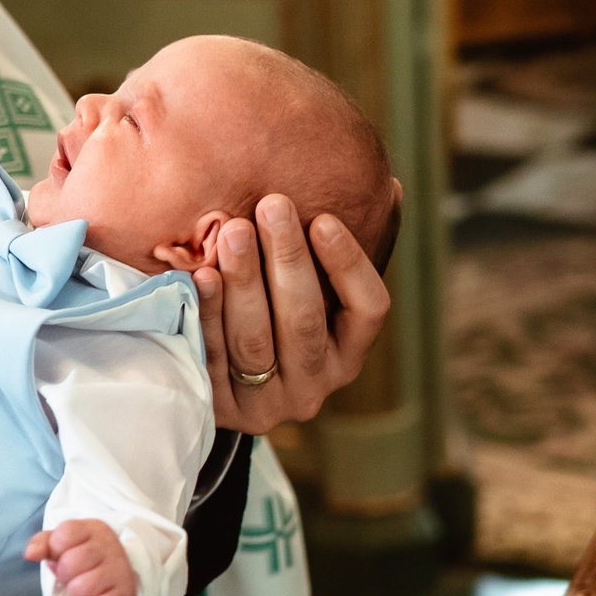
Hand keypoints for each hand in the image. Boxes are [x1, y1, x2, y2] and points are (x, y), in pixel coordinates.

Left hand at [27, 518, 136, 595]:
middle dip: (65, 575)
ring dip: (76, 595)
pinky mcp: (126, 595)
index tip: (63, 554)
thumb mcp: (62, 545)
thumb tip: (30, 554)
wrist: (117, 578)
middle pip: (70, 564)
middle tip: (74, 575)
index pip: (63, 536)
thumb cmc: (83, 559)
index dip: (56, 550)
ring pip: (80, 589)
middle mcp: (110, 546)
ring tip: (84, 589)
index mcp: (93, 529)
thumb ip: (43, 544)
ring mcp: (120, 570)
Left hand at [196, 191, 390, 433]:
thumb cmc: (274, 314)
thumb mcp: (313, 289)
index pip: (367, 310)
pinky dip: (207, 314)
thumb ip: (337, 247)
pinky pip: (213, 356)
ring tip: (234, 231)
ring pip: (257, 339)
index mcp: (348, 353)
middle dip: (288, 258)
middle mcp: (315, 383)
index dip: (349, 264)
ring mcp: (268, 402)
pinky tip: (202, 275)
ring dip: (245, 281)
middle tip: (272, 206)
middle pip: (304, 320)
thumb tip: (392, 187)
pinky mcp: (223, 408)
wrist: (219, 387)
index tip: (324, 219)